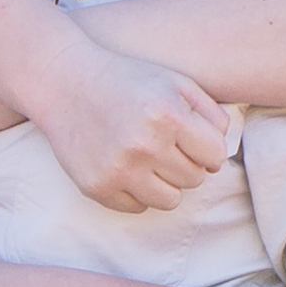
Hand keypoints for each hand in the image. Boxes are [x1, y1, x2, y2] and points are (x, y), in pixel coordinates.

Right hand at [33, 39, 230, 214]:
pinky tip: (125, 165)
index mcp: (167, 115)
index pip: (215, 155)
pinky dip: (136, 191)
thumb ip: (210, 114)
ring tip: (149, 158)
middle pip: (194, 179)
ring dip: (165, 182)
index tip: (193, 139)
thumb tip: (220, 157)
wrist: (65, 83)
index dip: (207, 148)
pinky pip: (137, 207)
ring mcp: (118, 170)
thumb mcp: (175, 82)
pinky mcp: (97, 187)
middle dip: (186, 163)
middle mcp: (144, 145)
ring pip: (170, 200)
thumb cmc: (127, 80)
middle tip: (165, 144)